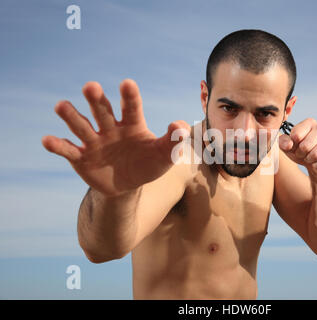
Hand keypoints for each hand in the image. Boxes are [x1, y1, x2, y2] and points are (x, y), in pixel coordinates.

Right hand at [42, 79, 190, 196]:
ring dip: (71, 116)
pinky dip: (58, 146)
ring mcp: (94, 142)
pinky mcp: (81, 157)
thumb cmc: (148, 165)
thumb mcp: (163, 156)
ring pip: (81, 126)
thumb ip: (172, 141)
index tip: (127, 83)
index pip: (131, 108)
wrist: (128, 185)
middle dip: (97, 100)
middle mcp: (111, 128)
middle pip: (103, 111)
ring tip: (61, 105)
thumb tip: (182, 127)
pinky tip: (47, 140)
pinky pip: (68, 150)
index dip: (129, 96)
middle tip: (91, 87)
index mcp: (132, 125)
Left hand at [278, 118, 316, 177]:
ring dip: (309, 160)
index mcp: (309, 123)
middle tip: (303, 155)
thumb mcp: (288, 147)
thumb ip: (283, 142)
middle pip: (305, 146)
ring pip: (316, 154)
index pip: (296, 135)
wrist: (315, 165)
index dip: (293, 146)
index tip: (295, 147)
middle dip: (301, 155)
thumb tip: (289, 144)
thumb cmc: (300, 153)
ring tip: (310, 158)